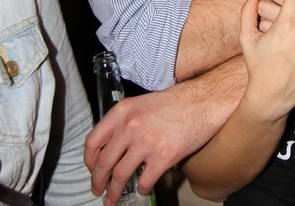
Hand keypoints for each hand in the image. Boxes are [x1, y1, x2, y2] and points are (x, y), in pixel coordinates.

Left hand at [85, 81, 217, 205]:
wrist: (203, 100)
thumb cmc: (177, 101)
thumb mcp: (143, 102)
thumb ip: (126, 119)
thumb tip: (114, 141)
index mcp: (122, 111)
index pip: (93, 141)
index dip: (89, 160)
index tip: (91, 168)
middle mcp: (130, 126)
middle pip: (103, 162)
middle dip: (98, 181)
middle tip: (98, 190)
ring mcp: (146, 142)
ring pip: (120, 176)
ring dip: (113, 192)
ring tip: (113, 199)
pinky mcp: (163, 156)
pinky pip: (144, 181)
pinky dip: (141, 189)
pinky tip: (143, 188)